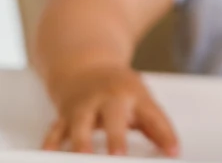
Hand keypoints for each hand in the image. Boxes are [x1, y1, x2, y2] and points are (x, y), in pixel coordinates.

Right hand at [42, 65, 177, 156]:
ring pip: (80, 123)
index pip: (153, 115)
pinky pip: (56, 129)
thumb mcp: (142, 101)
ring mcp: (84, 105)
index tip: (172, 152)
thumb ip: (157, 126)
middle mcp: (108, 98)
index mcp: (134, 95)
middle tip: (118, 156)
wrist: (86, 67)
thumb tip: (173, 152)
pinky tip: (48, 154)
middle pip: (114, 115)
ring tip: (83, 157)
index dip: (165, 134)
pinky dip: (51, 142)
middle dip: (115, 137)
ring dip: (81, 142)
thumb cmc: (119, 90)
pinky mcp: (64, 115)